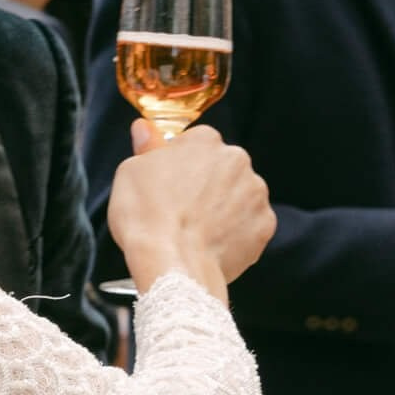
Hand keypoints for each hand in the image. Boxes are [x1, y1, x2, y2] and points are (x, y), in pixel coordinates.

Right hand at [107, 121, 274, 297]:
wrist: (173, 265)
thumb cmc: (147, 217)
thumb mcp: (130, 172)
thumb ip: (146, 147)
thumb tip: (144, 129)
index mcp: (205, 140)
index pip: (194, 143)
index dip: (178, 165)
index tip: (167, 184)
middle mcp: (237, 160)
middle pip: (221, 168)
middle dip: (206, 185)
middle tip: (180, 210)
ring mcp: (255, 193)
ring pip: (238, 196)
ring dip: (222, 208)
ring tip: (195, 232)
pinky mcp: (264, 226)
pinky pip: (249, 226)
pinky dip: (235, 234)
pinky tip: (211, 245)